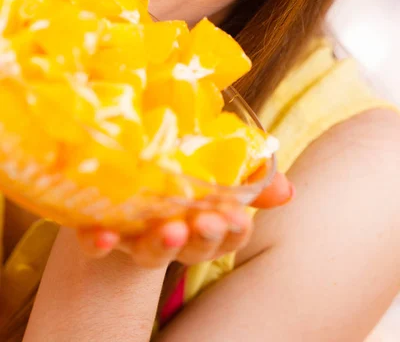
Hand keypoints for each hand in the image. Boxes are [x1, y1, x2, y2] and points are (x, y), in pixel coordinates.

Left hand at [77, 172, 293, 267]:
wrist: (127, 169)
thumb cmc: (181, 171)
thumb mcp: (218, 168)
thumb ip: (250, 179)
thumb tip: (287, 191)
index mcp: (204, 220)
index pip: (228, 233)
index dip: (234, 230)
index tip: (237, 218)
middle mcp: (173, 232)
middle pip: (193, 247)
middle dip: (203, 237)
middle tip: (207, 222)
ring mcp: (135, 233)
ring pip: (150, 252)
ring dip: (162, 244)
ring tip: (170, 229)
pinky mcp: (99, 228)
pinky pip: (96, 241)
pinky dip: (99, 241)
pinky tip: (103, 235)